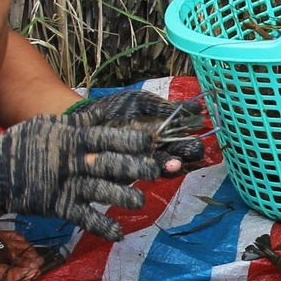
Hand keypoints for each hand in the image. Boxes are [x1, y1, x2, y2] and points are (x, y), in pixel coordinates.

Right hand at [0, 115, 165, 239]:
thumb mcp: (48, 125)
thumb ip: (76, 124)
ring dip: (123, 197)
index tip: (149, 143)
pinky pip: (83, 217)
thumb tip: (101, 117)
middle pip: (109, 163)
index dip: (129, 140)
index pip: (105, 137)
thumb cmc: (22, 145)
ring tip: (140, 203)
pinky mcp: (58, 206)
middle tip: (156, 172)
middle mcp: (71, 161)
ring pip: (101, 191)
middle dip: (135, 168)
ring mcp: (65, 185)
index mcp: (70, 138)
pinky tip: (118, 234)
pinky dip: (101, 226)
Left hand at [68, 91, 209, 167]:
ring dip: (168, 168)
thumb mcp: (141, 102)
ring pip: (159, 172)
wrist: (82, 116)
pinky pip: (134, 178)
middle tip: (189, 153)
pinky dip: (143, 173)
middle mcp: (153, 155)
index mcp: (163, 138)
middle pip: (176, 162)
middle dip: (184, 158)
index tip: (197, 142)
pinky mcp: (120, 177)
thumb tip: (198, 107)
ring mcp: (138, 167)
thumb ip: (165, 106)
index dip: (193, 146)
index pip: (184, 147)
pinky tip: (147, 168)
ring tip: (172, 163)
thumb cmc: (115, 108)